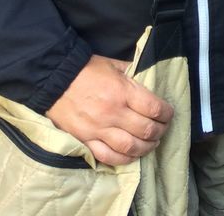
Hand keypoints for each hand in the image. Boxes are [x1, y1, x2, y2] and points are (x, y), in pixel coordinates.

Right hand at [46, 54, 173, 165]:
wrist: (55, 79)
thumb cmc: (87, 69)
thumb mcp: (114, 64)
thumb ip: (133, 73)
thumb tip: (148, 78)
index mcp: (122, 91)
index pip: (153, 108)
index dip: (166, 113)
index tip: (169, 113)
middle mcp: (113, 113)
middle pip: (145, 130)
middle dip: (159, 131)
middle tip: (162, 129)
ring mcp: (98, 129)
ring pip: (130, 147)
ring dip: (146, 148)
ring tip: (152, 143)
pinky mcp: (86, 140)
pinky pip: (108, 157)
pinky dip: (124, 159)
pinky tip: (132, 155)